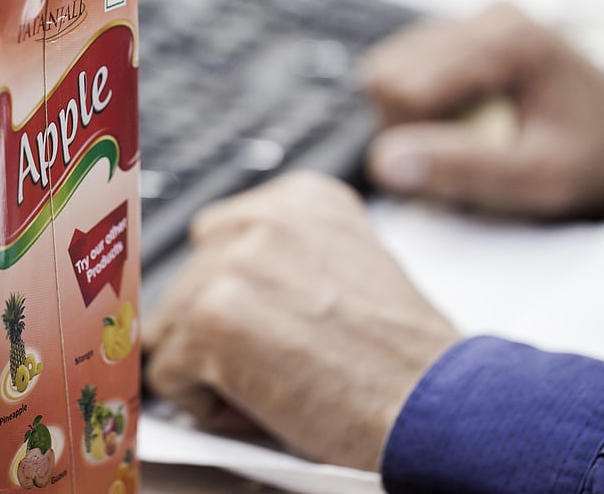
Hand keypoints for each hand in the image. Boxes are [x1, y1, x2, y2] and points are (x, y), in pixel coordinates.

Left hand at [143, 172, 459, 470]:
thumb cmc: (402, 356)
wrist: (435, 406)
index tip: (267, 323)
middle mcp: (262, 217)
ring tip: (278, 382)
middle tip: (280, 362)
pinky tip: (265, 403)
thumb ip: (282, 258)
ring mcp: (231, 265)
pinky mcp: (211, 320)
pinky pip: (168, 373)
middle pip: (187, 282)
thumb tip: (214, 283)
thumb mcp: (347, 266)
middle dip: (219, 331)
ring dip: (211, 366)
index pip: (216, 237)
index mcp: (299, 197)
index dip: (236, 294)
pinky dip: (205, 404)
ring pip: (172, 327)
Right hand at [363, 3, 603, 218]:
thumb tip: (384, 163)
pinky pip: (410, 63)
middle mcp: (488, 18)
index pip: (398, 87)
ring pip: (391, 65)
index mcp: (506, 44)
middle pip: (386, 71)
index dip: (405, 138)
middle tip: (450, 157)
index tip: (443, 169)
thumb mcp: (538, 181)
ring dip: (409, 114)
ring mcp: (479, 19)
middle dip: (403, 125)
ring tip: (458, 141)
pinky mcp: (471, 30)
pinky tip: (461, 122)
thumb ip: (461, 169)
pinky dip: (421, 101)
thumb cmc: (600, 160)